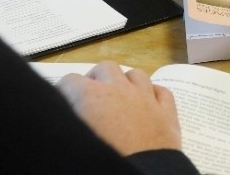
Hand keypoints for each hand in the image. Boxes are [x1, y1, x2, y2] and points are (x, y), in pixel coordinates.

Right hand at [57, 62, 181, 154]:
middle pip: (105, 68)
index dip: (63, 92)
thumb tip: (66, 120)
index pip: (70, 81)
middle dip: (96, 79)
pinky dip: (153, 95)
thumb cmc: (101, 162)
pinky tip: (148, 105)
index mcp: (90, 97)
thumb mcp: (73, 142)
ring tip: (118, 99)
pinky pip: (161, 92)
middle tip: (90, 99)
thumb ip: (68, 122)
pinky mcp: (167, 114)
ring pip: (135, 75)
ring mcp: (146, 99)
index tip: (62, 104)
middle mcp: (119, 90)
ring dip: (125, 82)